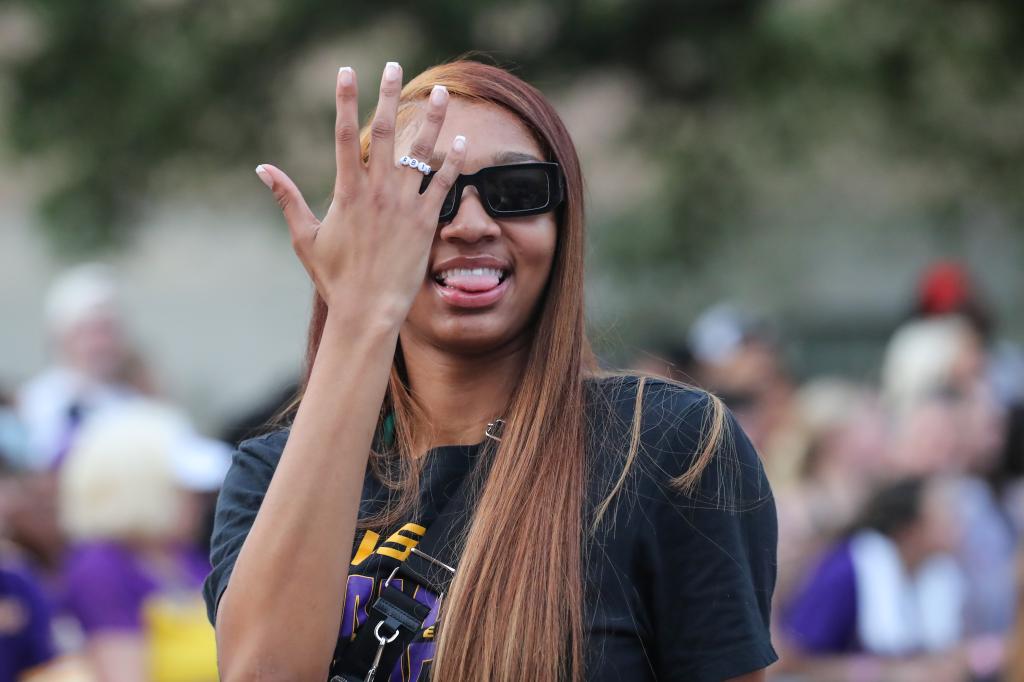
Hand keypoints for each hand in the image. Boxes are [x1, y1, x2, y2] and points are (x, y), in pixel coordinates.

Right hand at [254, 62, 466, 326]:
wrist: (367, 310)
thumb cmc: (335, 278)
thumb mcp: (305, 237)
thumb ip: (287, 198)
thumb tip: (262, 169)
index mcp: (347, 192)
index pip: (344, 135)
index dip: (345, 100)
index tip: (347, 71)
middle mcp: (377, 192)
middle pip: (384, 133)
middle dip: (389, 96)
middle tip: (394, 67)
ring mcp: (404, 205)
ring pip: (421, 153)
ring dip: (432, 119)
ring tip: (443, 92)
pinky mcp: (426, 222)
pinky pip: (444, 184)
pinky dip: (455, 161)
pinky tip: (463, 139)